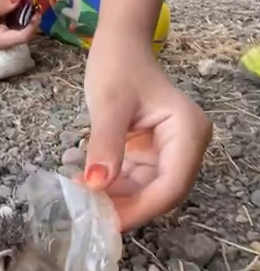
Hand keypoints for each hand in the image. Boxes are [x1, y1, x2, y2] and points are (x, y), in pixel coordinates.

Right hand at [0, 0, 40, 49]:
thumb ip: (1, 5)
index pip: (24, 36)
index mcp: (0, 40)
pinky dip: (14, 11)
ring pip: (19, 25)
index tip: (36, 8)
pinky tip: (12, 0)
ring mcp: (2, 36)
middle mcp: (4, 41)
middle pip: (24, 31)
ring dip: (22, 12)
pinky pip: (12, 21)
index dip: (33, 24)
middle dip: (29, 15)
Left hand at [80, 44, 211, 231]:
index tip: (110, 223)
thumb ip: (106, 144)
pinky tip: (86, 187)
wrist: (118, 48)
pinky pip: (132, 180)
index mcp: (188, 132)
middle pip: (160, 192)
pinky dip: (111, 187)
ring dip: (116, 200)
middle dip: (127, 208)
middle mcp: (184, 146)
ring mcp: (167, 151)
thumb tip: (97, 186)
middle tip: (92, 218)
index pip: (172, 184)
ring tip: (83, 202)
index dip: (142, 209)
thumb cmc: (118, 66)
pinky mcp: (149, 154)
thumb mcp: (109, 104)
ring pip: (144, 191)